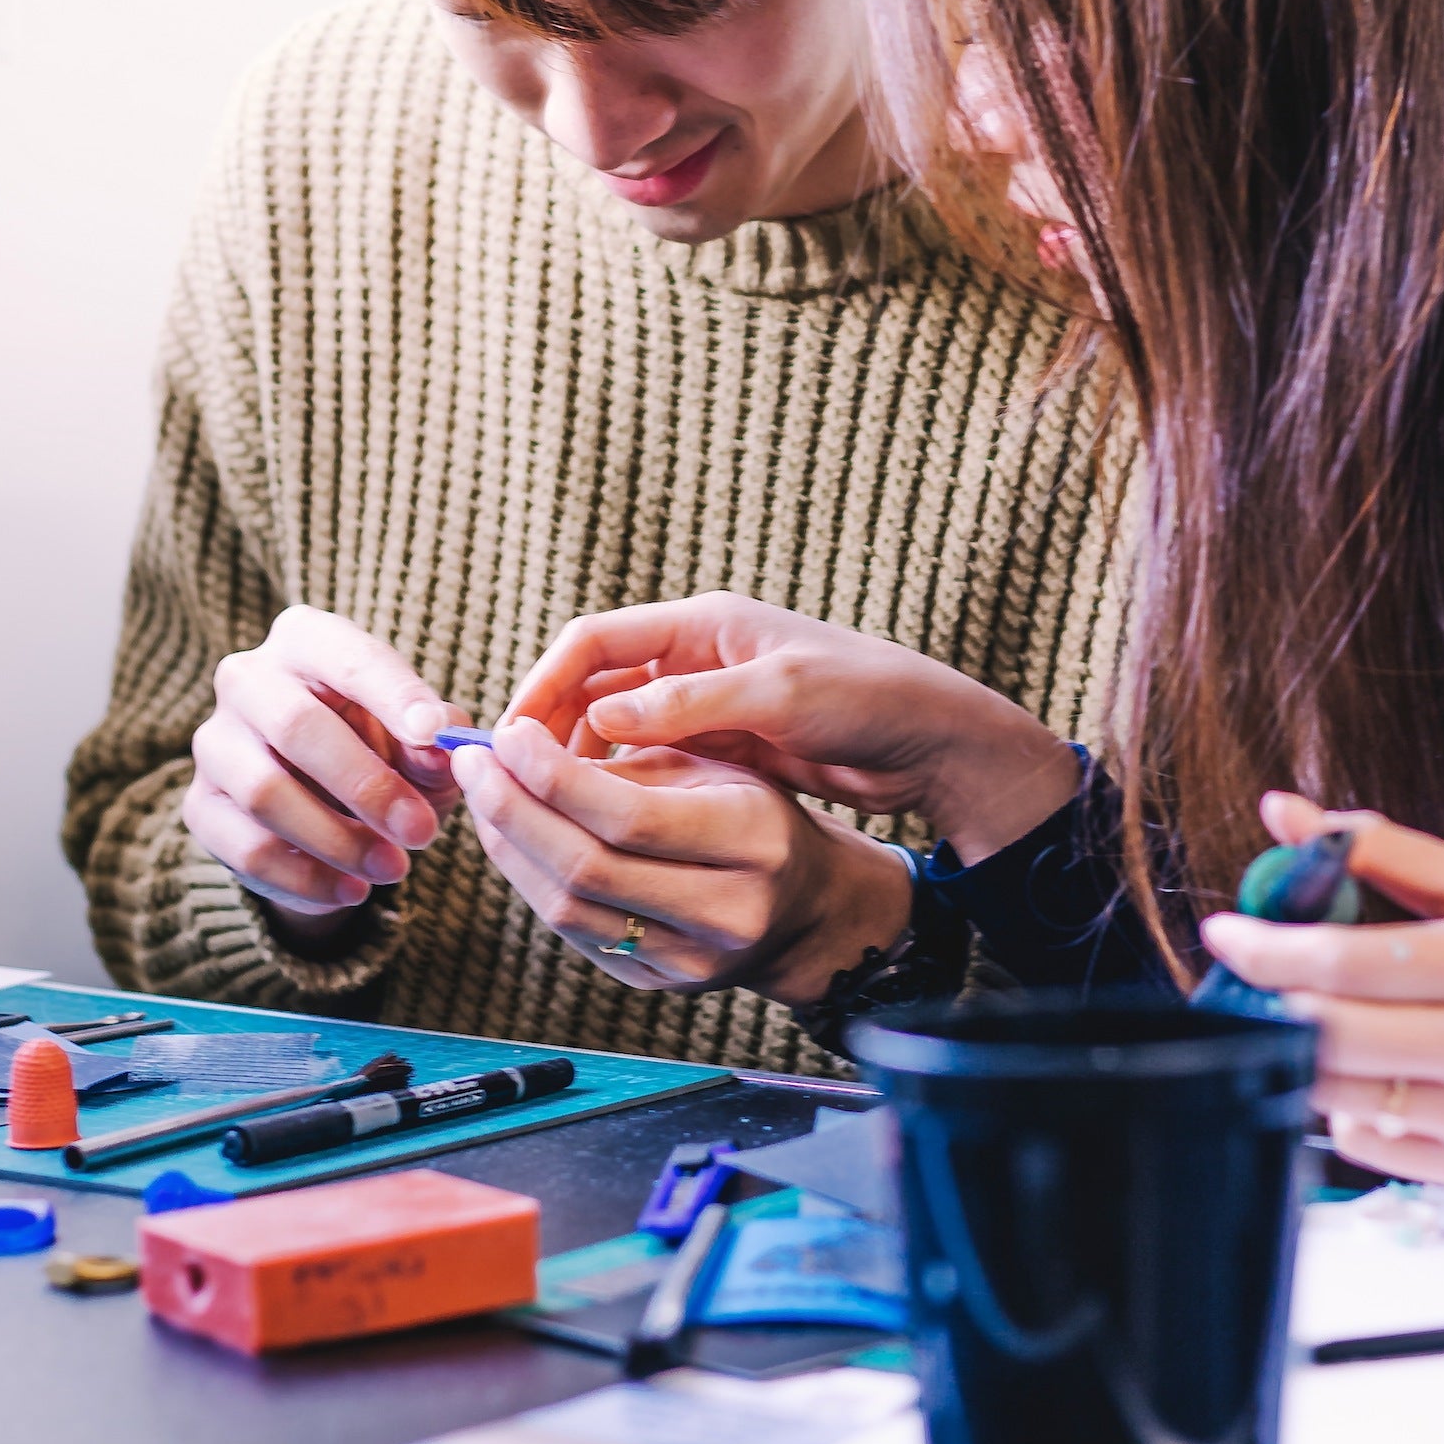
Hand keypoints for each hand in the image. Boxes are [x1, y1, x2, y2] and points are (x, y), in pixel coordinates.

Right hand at [183, 606, 463, 934]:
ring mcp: (214, 742)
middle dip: (367, 785)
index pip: (349, 658)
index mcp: (306, 640)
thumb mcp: (420, 743)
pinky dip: (308, 877)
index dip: (394, 695)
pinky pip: (248, 848)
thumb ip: (432, 742)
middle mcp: (247, 679)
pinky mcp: (200, 806)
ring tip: (395, 870)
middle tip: (421, 831)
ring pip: (266, 793)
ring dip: (338, 840)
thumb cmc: (382, 749)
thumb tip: (442, 747)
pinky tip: (353, 890)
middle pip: (297, 726)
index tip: (436, 735)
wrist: (324, 803)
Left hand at [450, 717, 913, 1005]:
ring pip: (569, 910)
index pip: (630, 816)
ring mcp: (691, 961)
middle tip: (474, 763)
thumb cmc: (755, 817)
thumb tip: (519, 750)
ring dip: (510, 847)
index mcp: (753, 840)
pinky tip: (514, 839)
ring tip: (484, 796)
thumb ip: (629, 764)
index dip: (553, 775)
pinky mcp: (658, 986)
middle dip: (514, 809)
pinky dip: (531, 882)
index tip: (509, 734)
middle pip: (587, 868)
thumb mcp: (716, 768)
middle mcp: (727, 911)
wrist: (805, 910)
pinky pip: (574, 935)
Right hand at [503, 591, 1077, 859]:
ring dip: (584, 760)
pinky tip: (611, 819)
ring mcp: (708, 702)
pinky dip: (625, 782)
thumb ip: (691, 704)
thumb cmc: (867, 698)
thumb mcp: (780, 697)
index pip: (592, 641)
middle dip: (551, 728)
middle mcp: (697, 657)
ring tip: (556, 807)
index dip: (543, 685)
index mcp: (703, 625)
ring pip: (617, 727)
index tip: (512, 740)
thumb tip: (601, 716)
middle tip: (518, 782)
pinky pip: (652, 759)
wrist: (931, 739)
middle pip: (593, 683)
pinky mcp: (724, 744)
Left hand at [1201, 794, 1443, 1183]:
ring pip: (1337, 1094)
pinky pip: (1366, 1142)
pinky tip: (1372, 1069)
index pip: (1345, 960)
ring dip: (1299, 1050)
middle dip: (1268, 1002)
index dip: (1268, 945)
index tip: (1223, 930)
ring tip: (1308, 1012)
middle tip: (1243, 975)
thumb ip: (1379, 849)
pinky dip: (1345, 1104)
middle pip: (1331, 1037)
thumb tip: (1280, 810)